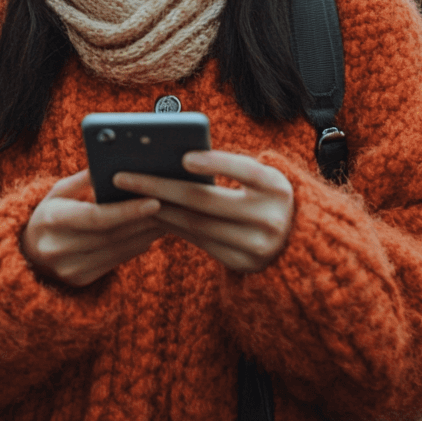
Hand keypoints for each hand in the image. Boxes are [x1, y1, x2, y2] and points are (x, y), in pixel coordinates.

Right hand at [21, 169, 163, 287]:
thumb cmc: (49, 214)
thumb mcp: (56, 192)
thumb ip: (83, 179)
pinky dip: (138, 245)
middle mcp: (58, 248)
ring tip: (168, 215)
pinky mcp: (81, 280)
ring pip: (119, 250)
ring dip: (147, 233)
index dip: (126, 211)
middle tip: (172, 203)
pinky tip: (152, 231)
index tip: (154, 201)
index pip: (95, 217)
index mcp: (51, 219)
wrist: (27, 255)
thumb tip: (112, 161)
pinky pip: (118, 261)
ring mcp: (70, 268)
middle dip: (144, 219)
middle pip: (112, 234)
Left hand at [113, 151, 293, 273]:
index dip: (216, 163)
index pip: (245, 171)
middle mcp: (271, 219)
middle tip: (124, 176)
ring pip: (196, 225)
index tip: (184, 156)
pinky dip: (172, 226)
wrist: (297, 241)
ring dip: (158, 209)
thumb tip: (174, 158)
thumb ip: (231, 168)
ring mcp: (256, 246)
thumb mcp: (262, 179)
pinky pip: (199, 242)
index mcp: (278, 188)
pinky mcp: (241, 263)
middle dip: (161, 186)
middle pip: (207, 201)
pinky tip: (151, 213)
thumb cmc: (266, 196)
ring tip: (129, 195)